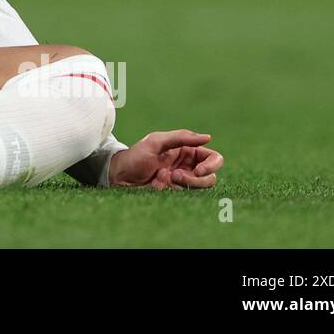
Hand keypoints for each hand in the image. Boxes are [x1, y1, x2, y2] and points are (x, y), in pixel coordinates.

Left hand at [109, 130, 223, 189]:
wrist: (119, 176)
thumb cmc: (136, 155)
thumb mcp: (156, 142)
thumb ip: (181, 138)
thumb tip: (208, 137)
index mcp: (187, 150)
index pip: (214, 158)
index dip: (211, 166)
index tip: (197, 170)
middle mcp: (188, 166)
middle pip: (210, 177)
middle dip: (194, 179)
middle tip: (174, 176)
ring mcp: (182, 181)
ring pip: (198, 188)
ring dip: (181, 185)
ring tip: (161, 177)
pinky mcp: (175, 193)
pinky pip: (182, 196)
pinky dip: (167, 190)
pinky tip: (154, 184)